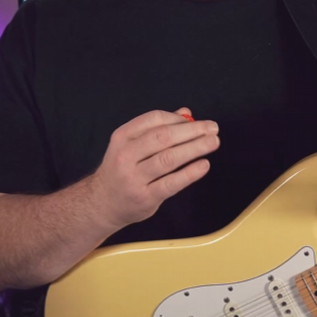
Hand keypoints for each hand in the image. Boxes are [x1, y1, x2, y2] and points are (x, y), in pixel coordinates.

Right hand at [89, 108, 218, 229]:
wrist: (102, 204)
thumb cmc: (122, 170)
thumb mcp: (131, 145)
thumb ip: (158, 128)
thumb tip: (185, 113)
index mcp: (122, 137)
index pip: (154, 119)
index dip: (179, 119)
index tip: (197, 121)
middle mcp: (125, 155)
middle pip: (163, 137)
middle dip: (192, 131)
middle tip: (213, 129)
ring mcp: (134, 178)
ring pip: (169, 159)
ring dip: (195, 148)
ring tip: (213, 143)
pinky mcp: (145, 197)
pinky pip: (171, 183)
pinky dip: (190, 173)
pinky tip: (203, 165)